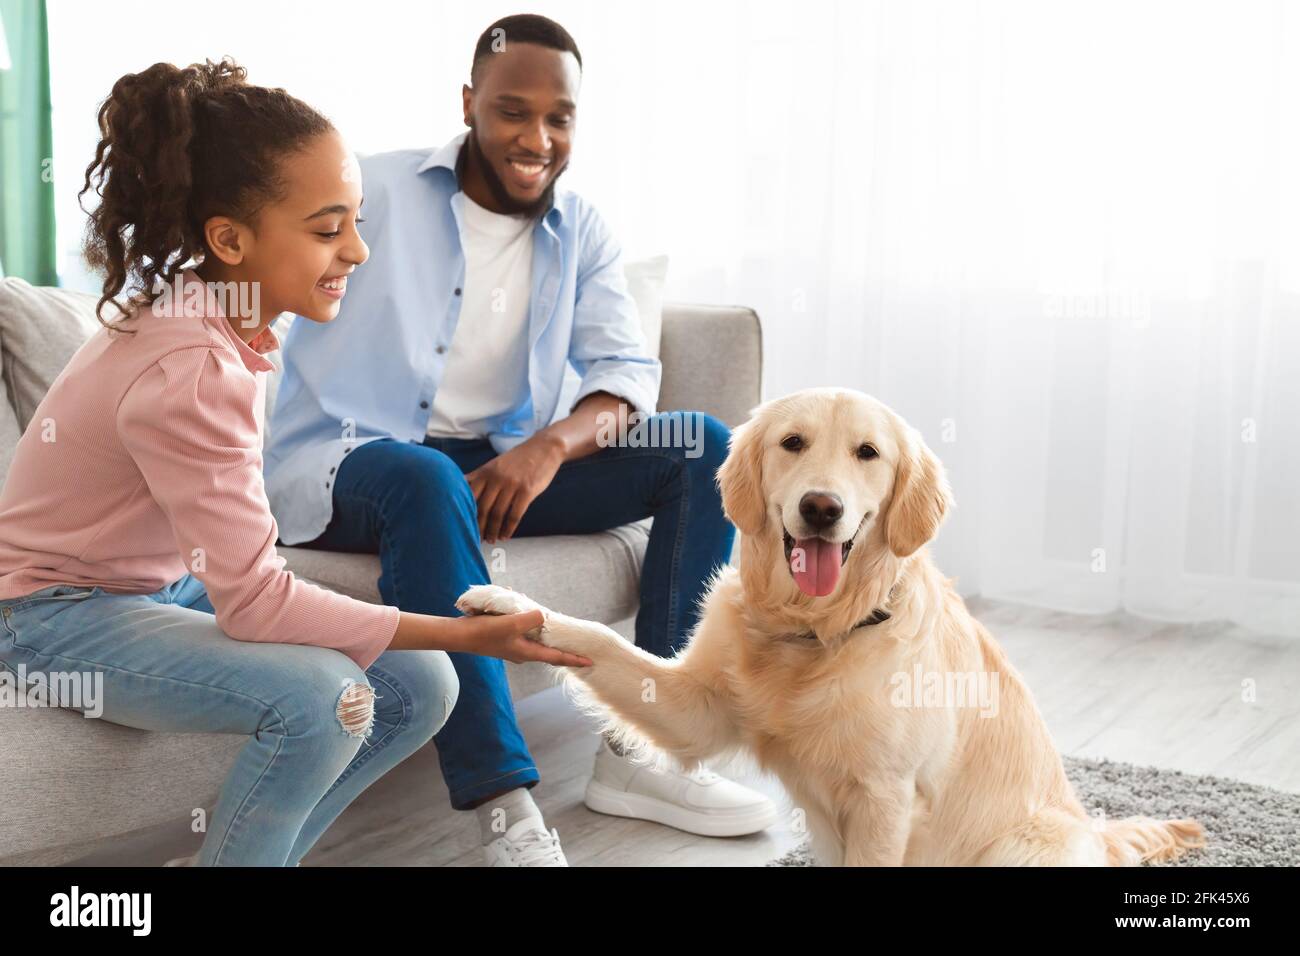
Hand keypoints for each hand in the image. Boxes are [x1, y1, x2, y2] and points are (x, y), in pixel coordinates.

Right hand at [441, 609, 591, 666]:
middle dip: (563, 647)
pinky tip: (524, 610)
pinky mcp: (505, 639)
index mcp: (527, 653)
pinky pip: (523, 631)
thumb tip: (544, 616)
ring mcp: (513, 646)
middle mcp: (523, 652)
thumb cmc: (484, 632)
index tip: (590, 662)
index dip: (574, 659)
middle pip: (548, 650)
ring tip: (553, 621)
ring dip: (544, 631)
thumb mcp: (510, 624)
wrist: (459, 636)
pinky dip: (528, 623)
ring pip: (535, 639)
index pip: (556, 658)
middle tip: (578, 644)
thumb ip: (530, 619)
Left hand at [465, 434, 564, 542]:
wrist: (544, 448)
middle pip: (482, 508)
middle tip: (477, 540)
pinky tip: (506, 536)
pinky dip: (509, 528)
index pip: (470, 497)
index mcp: (485, 472)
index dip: (465, 514)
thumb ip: (479, 477)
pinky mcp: (527, 490)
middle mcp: (496, 478)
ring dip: (493, 530)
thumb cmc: (517, 459)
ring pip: (498, 514)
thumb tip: (459, 489)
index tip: (463, 526)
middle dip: (479, 527)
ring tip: (492, 540)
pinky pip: (515, 515)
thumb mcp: (495, 464)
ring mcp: (512, 484)